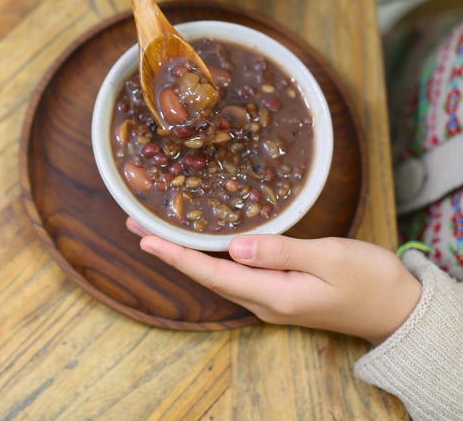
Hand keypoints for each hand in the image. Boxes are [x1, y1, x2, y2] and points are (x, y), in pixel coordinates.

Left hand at [127, 219, 421, 343]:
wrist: (396, 308)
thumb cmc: (368, 279)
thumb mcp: (330, 259)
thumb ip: (281, 252)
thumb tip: (235, 248)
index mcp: (274, 295)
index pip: (212, 274)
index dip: (176, 256)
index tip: (145, 238)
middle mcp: (264, 301)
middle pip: (205, 276)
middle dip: (170, 252)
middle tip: (138, 227)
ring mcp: (270, 299)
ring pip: (217, 275)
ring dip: (186, 254)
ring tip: (158, 233)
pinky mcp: (278, 292)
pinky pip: (234, 274)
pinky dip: (210, 258)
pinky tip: (202, 245)